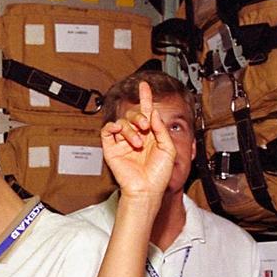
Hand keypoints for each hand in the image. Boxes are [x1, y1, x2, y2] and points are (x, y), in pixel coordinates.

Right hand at [100, 81, 176, 197]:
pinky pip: (107, 131)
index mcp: (151, 136)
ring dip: (130, 129)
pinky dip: (113, 126)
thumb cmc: (159, 175)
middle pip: (134, 115)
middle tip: (145, 126)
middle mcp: (137, 136)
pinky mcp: (111, 148)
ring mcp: (123, 142)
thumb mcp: (168, 149)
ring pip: (122, 122)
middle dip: (139, 116)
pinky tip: (119, 130)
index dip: (145, 98)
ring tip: (138, 143)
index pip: (147, 112)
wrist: (146, 190)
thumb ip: (161, 129)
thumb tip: (153, 113)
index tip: (144, 85)